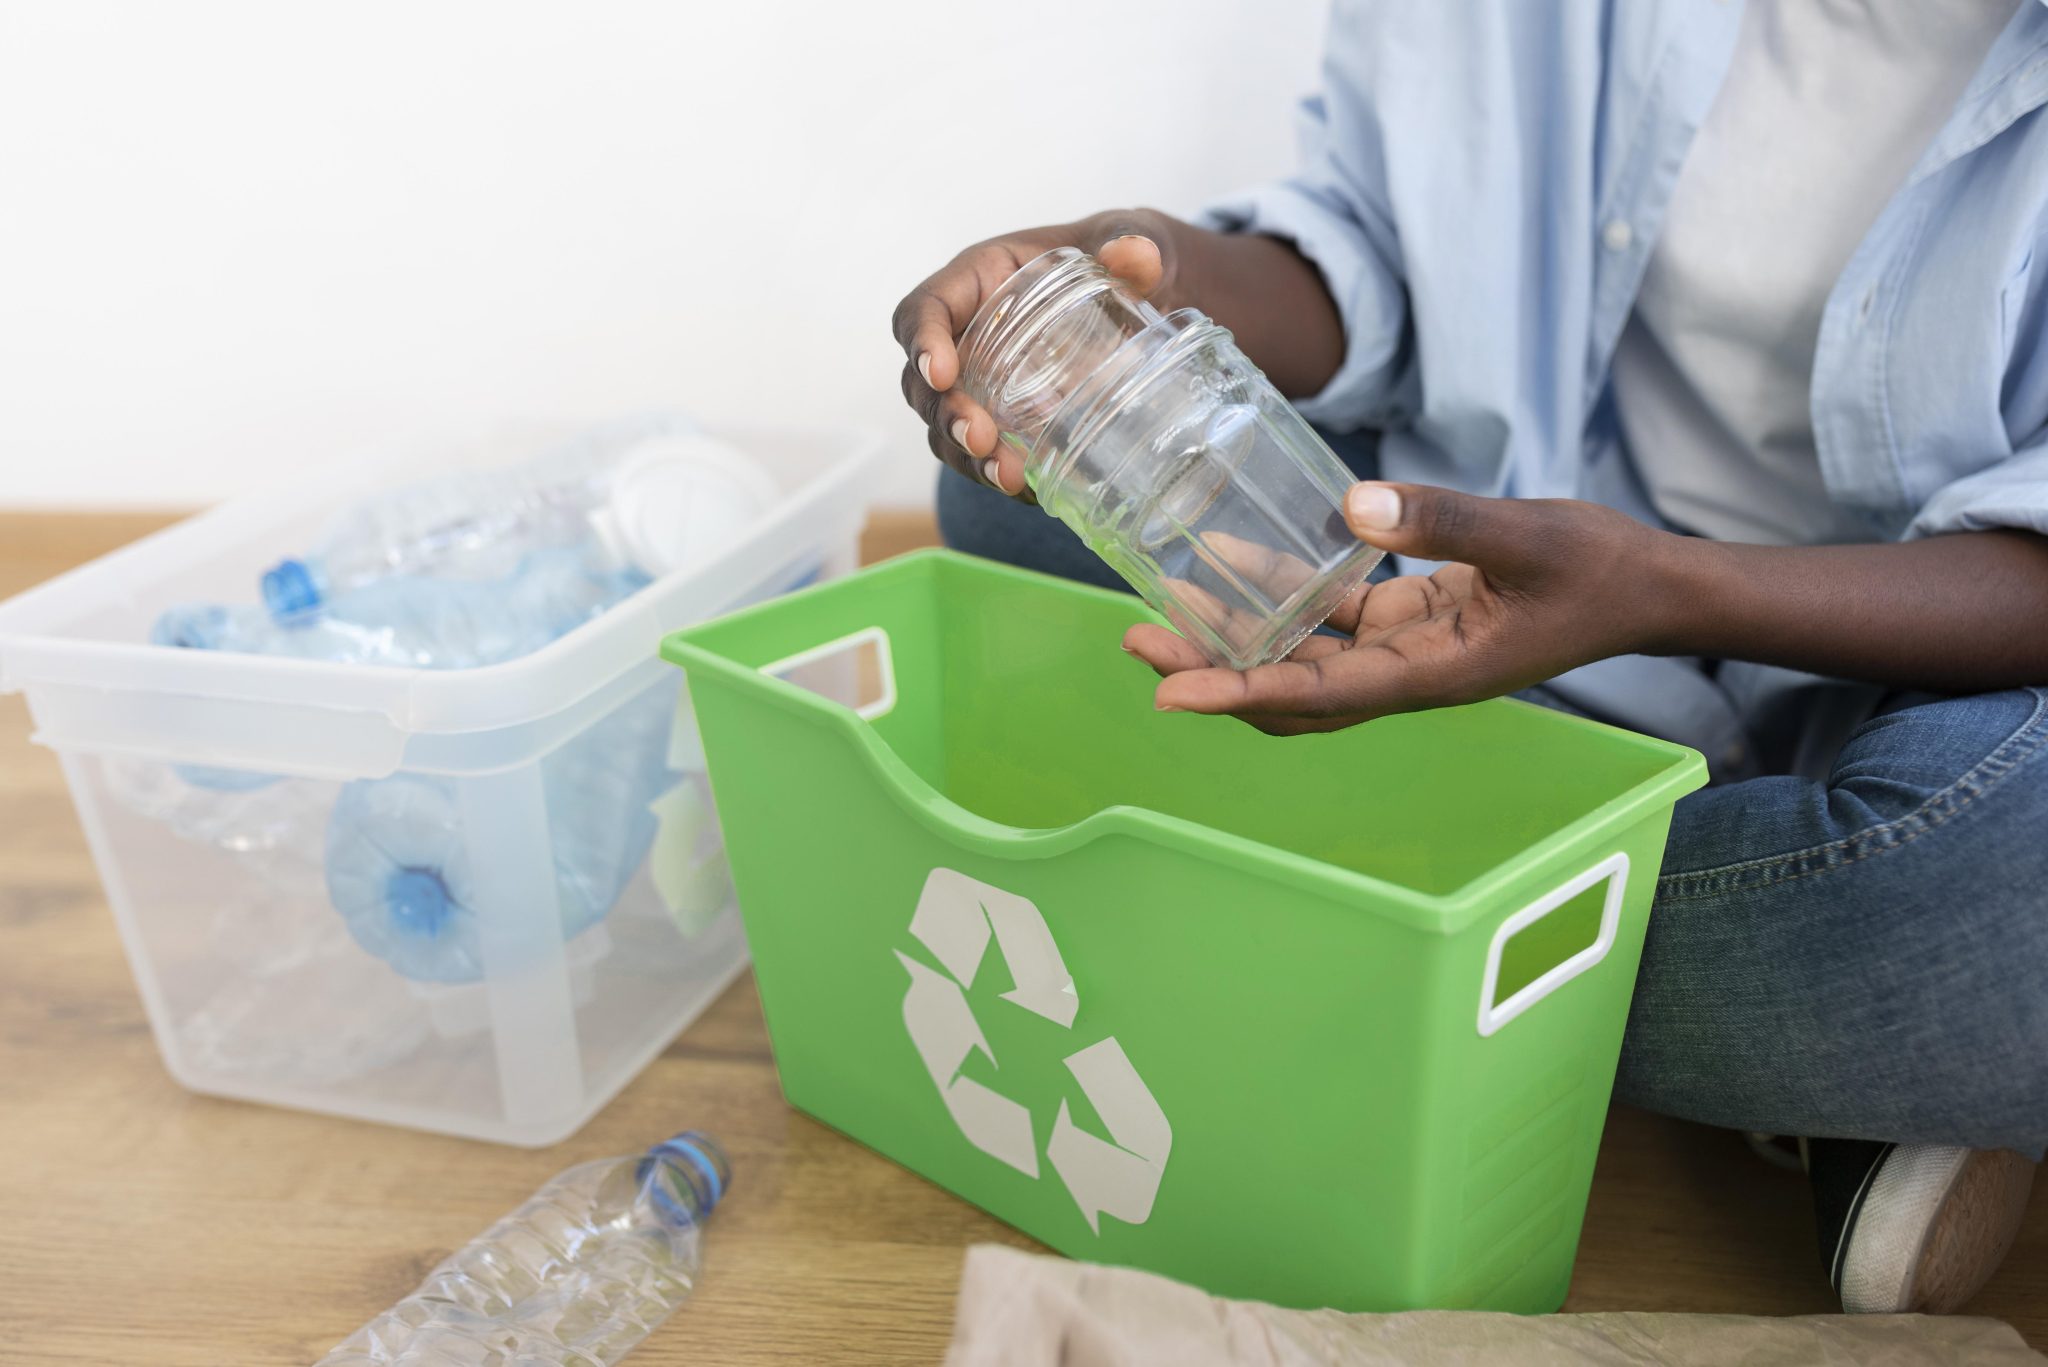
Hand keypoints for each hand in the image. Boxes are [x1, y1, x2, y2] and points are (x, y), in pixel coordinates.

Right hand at [891, 210, 1180, 499]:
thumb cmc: (1116, 253)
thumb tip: (1134, 255)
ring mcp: (980, 381)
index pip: (924, 309)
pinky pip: (982, 452)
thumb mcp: (1127, 238)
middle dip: (945, 416)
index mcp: (978, 279)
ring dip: (967, 458)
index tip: (942, 373)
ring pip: (944, 427)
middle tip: (980, 440)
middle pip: (924, 383)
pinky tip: (1033, 492)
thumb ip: (1130, 241)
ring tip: (1008, 479)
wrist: (1149, 290)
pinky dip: (999, 475)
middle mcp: (966, 333)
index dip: (922, 341)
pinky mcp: (1004, 417)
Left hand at [1123, 482, 1668, 733]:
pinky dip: (1283, 596)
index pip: (1315, 694)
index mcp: (1432, 674)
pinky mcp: (1412, 619)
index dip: (1237, 693)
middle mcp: (1408, 675)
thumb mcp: (1529, 535)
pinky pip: (1332, 616)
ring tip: (1160, 608)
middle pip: (1288, 689)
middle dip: (1210, 671)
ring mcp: (1407, 649)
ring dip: (1235, 636)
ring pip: (1302, 655)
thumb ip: (1445, 520)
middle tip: (1137, 643)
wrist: (1648, 588)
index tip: (1170, 694)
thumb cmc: (1600, 570)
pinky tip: (1235, 559)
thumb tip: (1353, 504)